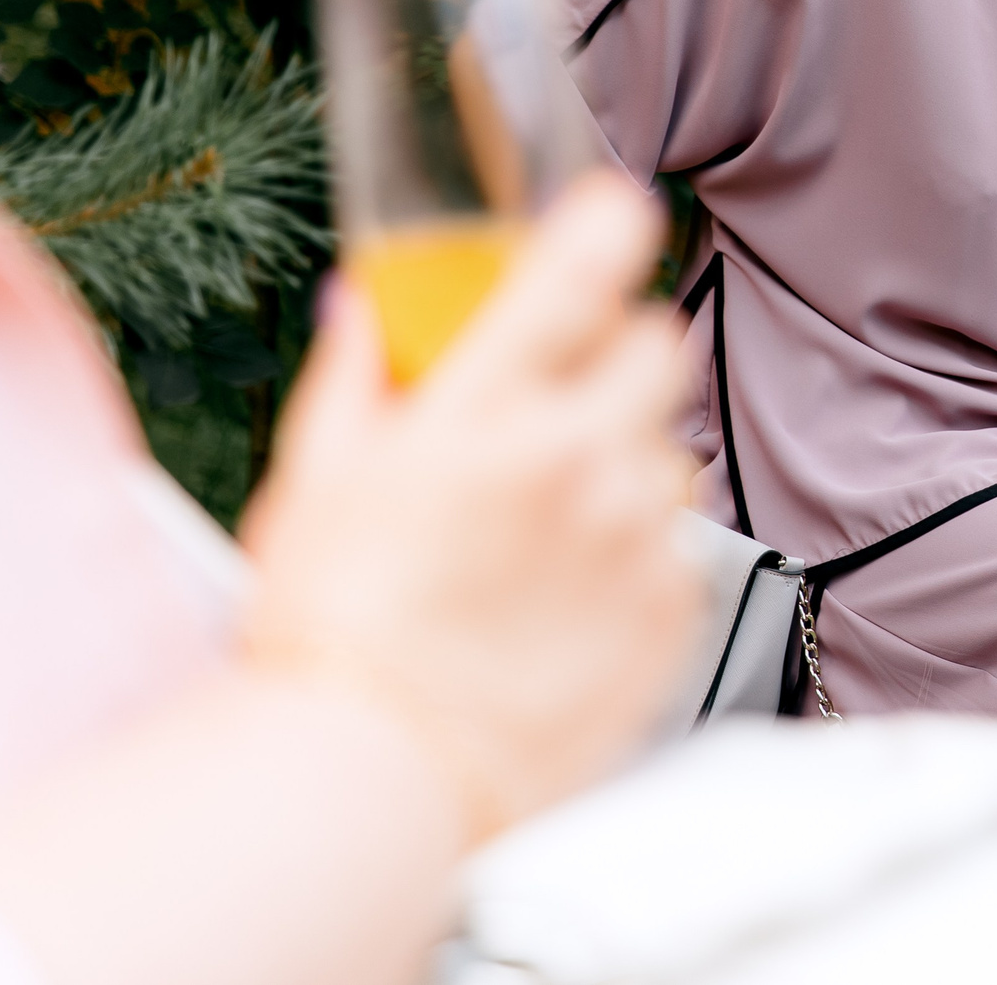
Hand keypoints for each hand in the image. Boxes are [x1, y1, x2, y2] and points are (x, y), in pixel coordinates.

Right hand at [240, 173, 697, 842]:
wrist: (374, 783)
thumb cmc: (332, 641)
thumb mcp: (312, 486)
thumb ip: (355, 379)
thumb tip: (363, 306)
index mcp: (485, 413)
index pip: (583, 269)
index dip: (611, 222)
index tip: (614, 212)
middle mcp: (578, 460)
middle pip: (659, 346)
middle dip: (620, 357)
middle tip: (564, 401)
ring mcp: (636, 534)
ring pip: (673, 450)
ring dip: (629, 465)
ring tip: (554, 526)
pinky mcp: (674, 610)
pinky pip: (684, 544)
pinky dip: (642, 555)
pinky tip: (574, 594)